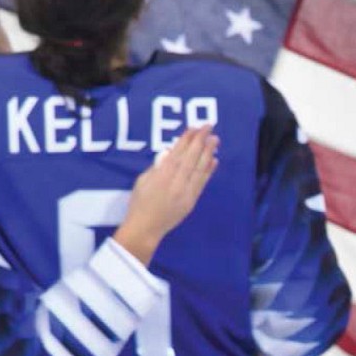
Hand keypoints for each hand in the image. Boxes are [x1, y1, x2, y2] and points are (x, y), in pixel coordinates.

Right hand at [114, 125, 219, 263]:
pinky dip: (208, 171)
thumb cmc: (140, 203)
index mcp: (161, 175)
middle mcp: (176, 182)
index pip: (177, 153)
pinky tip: (214, 161)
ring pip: (199, 169)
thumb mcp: (143, 181)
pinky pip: (202, 183)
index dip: (187, 139)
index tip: (194, 127)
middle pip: (191, 158)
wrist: (146, 228)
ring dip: (208, 153)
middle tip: (209, 127)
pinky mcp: (191, 201)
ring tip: (215, 140)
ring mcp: (186, 192)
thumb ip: (157, 167)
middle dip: (201, 141)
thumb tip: (169, 154)